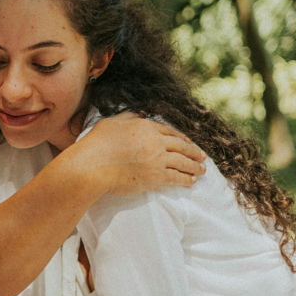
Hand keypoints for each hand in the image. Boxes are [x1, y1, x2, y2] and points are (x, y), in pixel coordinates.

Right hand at [72, 113, 205, 195]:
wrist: (94, 165)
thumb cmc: (98, 144)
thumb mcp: (112, 122)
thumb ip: (128, 117)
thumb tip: (140, 114)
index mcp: (146, 127)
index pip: (169, 131)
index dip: (181, 137)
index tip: (187, 142)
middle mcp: (155, 142)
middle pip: (181, 146)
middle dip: (194, 151)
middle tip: (202, 156)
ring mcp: (157, 160)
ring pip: (183, 162)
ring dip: (194, 166)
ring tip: (202, 170)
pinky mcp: (156, 177)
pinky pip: (177, 177)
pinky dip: (186, 179)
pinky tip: (191, 181)